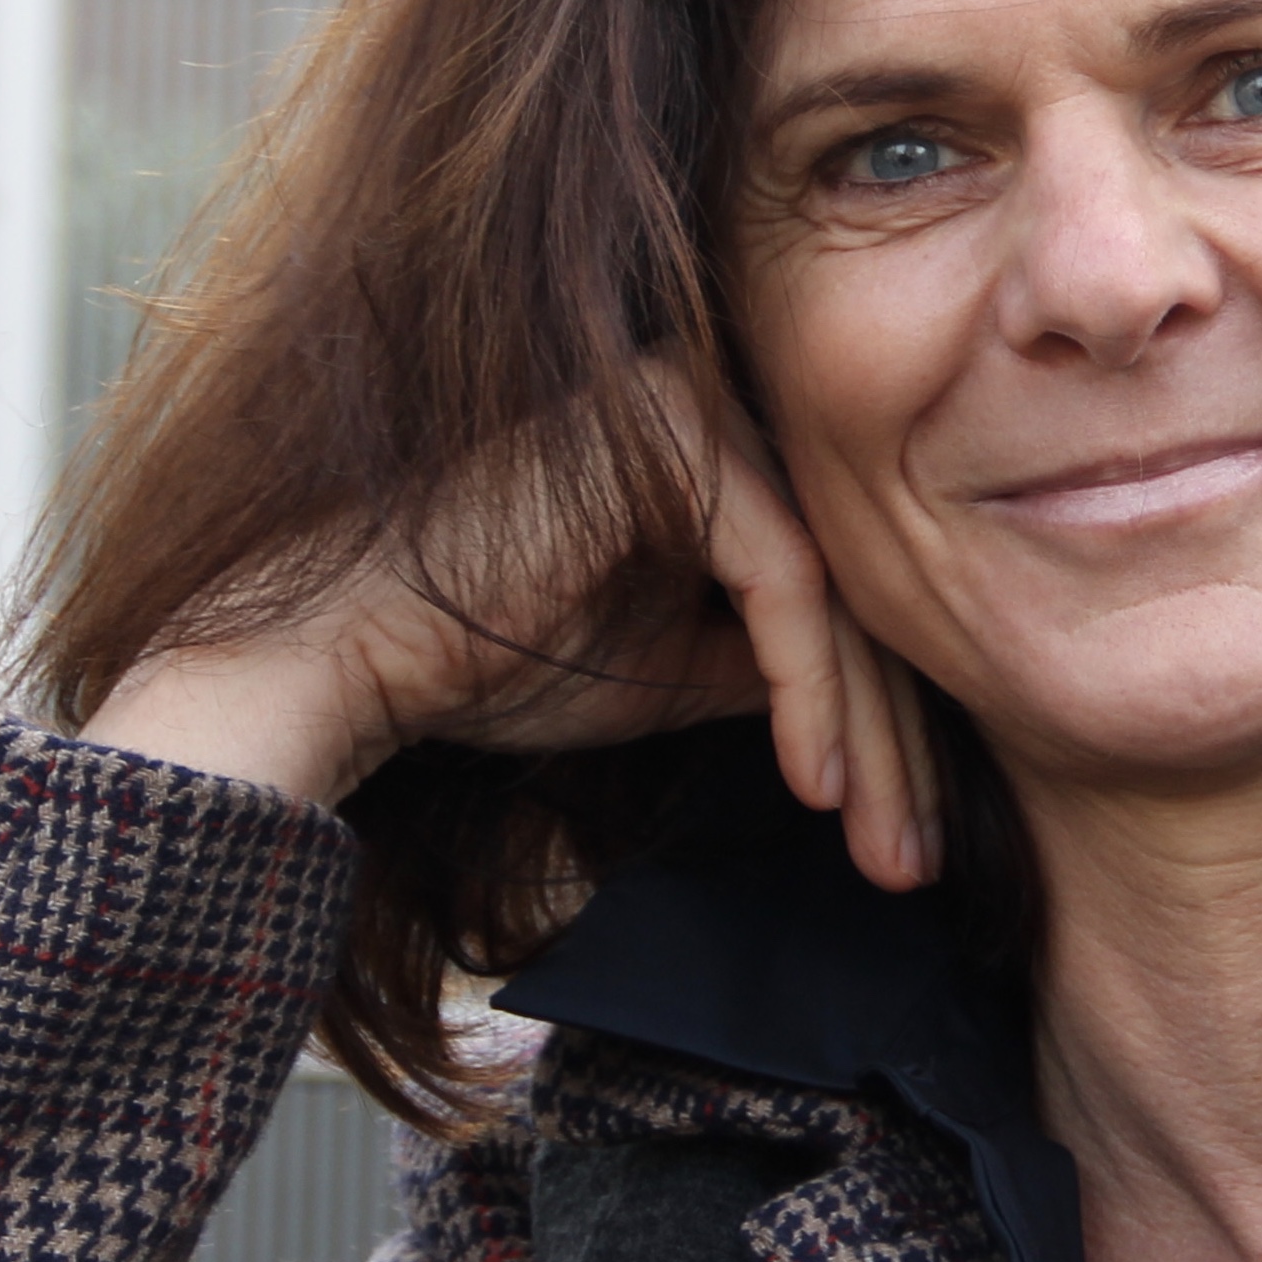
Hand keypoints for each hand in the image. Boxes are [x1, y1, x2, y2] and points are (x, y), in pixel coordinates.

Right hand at [83, 375, 940, 889]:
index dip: (885, 725)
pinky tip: (817, 784)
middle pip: (855, 588)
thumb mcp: (671, 668)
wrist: (347, 653)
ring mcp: (698, 401)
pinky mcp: (676, 432)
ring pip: (835, 591)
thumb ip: (772, 663)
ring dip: (868, 735)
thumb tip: (882, 708)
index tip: (905, 841)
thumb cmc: (490, 661)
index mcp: (721, 450)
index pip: (841, 594)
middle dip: (896, 741)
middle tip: (914, 860)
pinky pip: (786, 580)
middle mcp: (719, 403)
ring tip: (884, 845)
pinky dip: (815, 691)